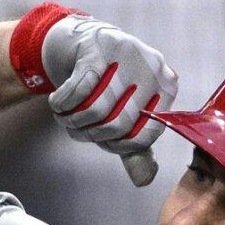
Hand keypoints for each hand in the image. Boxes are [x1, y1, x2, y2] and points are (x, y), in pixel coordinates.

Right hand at [41, 14, 177, 186]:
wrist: (86, 44)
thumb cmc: (111, 86)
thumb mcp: (126, 115)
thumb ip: (134, 148)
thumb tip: (144, 180)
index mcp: (167, 86)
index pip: (145, 136)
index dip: (118, 146)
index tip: (102, 141)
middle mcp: (152, 66)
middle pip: (118, 124)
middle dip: (91, 135)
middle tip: (78, 131)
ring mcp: (125, 53)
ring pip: (95, 109)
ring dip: (73, 121)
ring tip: (66, 118)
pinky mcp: (97, 47)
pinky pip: (77, 90)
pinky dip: (61, 104)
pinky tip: (57, 103)